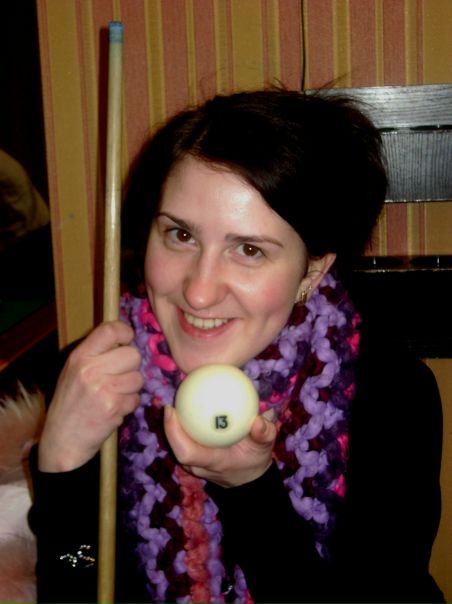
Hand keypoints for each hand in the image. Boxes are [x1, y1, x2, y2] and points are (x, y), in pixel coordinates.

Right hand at [38, 321, 142, 471]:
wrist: (62, 441)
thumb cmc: (70, 404)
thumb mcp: (73, 372)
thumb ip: (96, 355)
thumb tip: (126, 340)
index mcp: (79, 356)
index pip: (111, 330)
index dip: (125, 333)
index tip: (126, 341)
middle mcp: (90, 369)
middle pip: (133, 354)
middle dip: (131, 367)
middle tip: (118, 378)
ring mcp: (103, 388)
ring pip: (138, 377)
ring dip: (131, 388)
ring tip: (114, 395)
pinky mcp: (114, 407)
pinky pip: (136, 398)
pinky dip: (129, 404)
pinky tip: (114, 409)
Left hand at [163, 405, 275, 486]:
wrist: (250, 478)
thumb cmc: (255, 460)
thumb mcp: (265, 447)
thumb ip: (264, 434)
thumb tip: (258, 420)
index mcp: (214, 462)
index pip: (186, 452)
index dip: (173, 432)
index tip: (171, 410)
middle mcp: (200, 465)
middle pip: (176, 447)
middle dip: (169, 426)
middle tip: (171, 404)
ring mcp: (196, 464)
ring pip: (178, 445)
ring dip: (174, 427)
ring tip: (176, 404)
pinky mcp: (196, 459)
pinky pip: (185, 442)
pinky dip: (184, 426)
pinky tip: (187, 408)